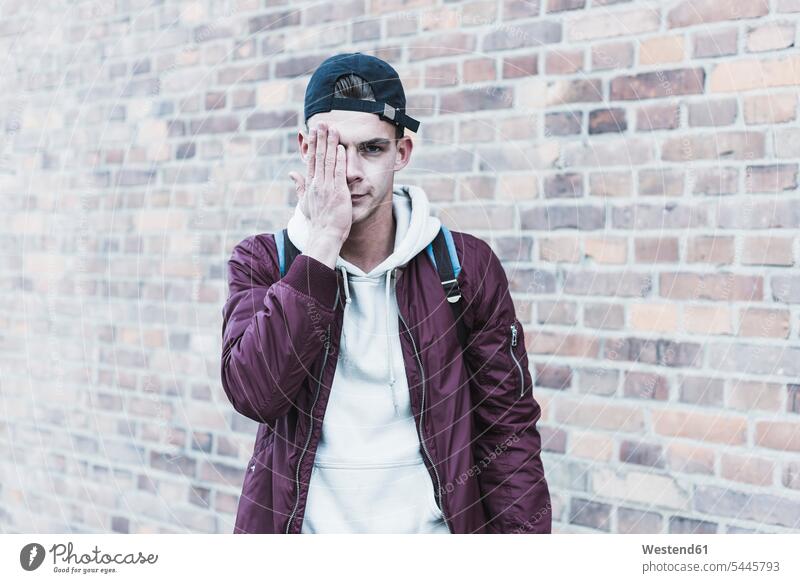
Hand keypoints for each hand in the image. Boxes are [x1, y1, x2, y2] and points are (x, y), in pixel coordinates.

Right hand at [289, 123, 351, 266]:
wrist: (325, 235)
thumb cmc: (318, 221)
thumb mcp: (305, 203)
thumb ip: (299, 186)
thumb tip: (292, 174)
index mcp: (310, 185)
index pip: (310, 160)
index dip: (312, 144)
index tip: (312, 131)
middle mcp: (317, 183)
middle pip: (318, 156)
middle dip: (320, 138)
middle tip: (322, 122)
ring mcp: (327, 187)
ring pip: (328, 160)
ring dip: (330, 143)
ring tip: (332, 128)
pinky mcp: (338, 192)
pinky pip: (338, 172)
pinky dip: (339, 159)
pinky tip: (341, 147)